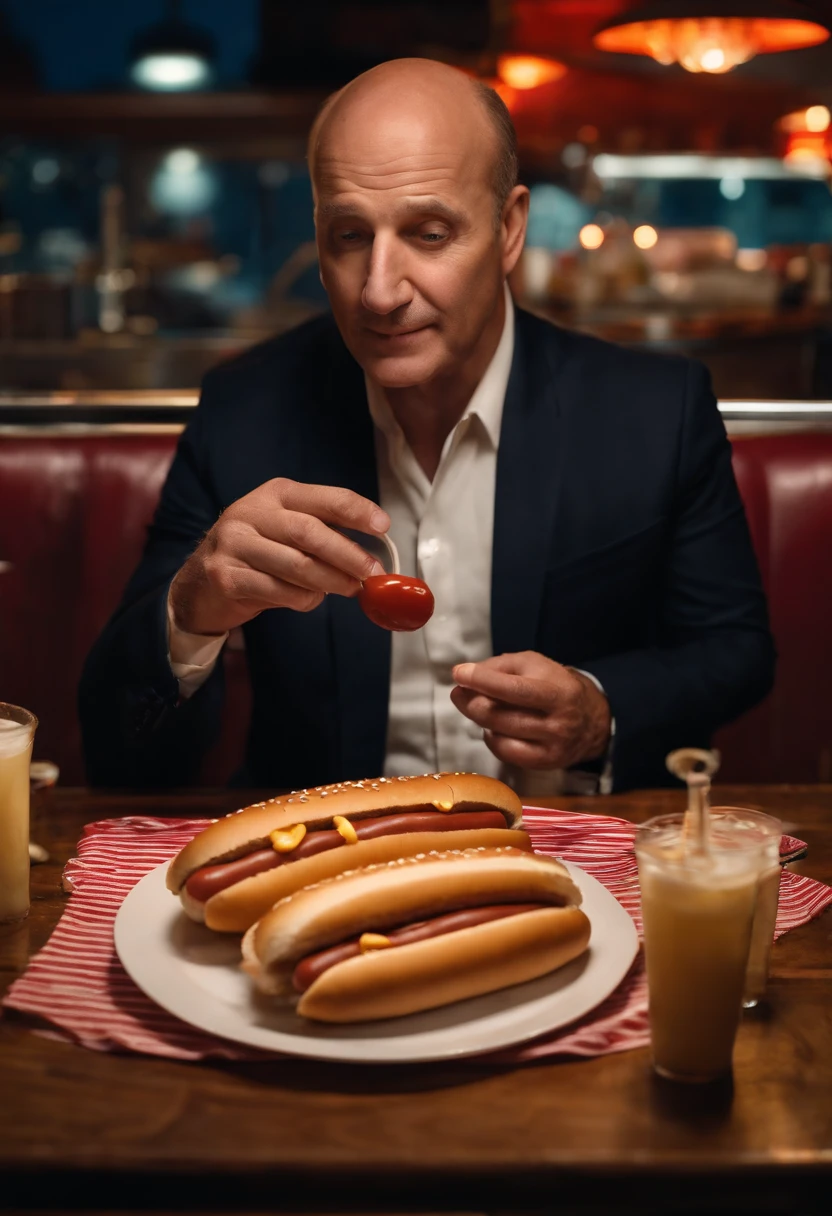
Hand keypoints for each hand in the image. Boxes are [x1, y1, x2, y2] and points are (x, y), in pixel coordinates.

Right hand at [169, 478, 388, 634]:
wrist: (198, 583)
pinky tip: (310, 599)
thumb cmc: (255, 555)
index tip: (382, 526)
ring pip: (295, 565)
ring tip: (351, 589)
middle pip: (309, 532)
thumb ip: (322, 535)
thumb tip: (370, 556)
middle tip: (373, 572)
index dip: (356, 511)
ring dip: (331, 581)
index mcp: (275, 495)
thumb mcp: (284, 531)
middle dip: (348, 554)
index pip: (324, 498)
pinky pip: (277, 591)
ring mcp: (234, 544)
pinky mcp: (226, 577)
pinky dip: (302, 599)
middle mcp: (251, 513)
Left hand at [450, 651, 611, 770]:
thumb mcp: (535, 664)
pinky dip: (491, 737)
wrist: (592, 720)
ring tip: (475, 705)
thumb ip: (501, 666)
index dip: (483, 681)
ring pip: (498, 734)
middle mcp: (558, 722)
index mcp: (559, 692)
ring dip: (478, 717)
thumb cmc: (555, 685)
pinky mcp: (544, 763)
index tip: (459, 673)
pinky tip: (493, 727)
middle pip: (500, 715)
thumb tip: (465, 674)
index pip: (515, 689)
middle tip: (459, 691)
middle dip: (471, 701)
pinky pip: (504, 752)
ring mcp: (551, 746)